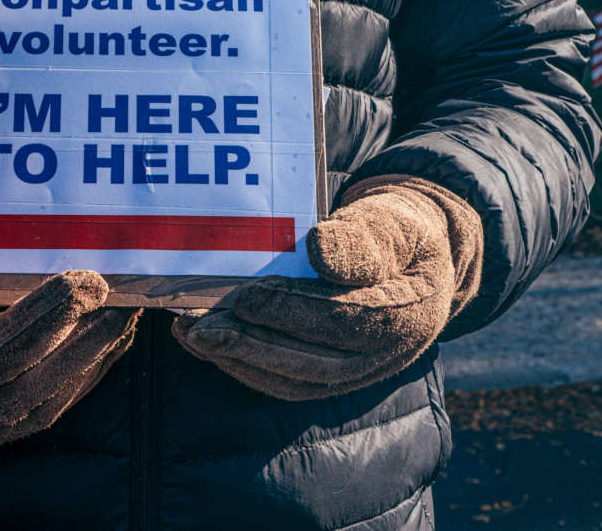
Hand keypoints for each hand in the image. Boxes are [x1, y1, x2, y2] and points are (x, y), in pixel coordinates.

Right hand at [0, 257, 139, 456]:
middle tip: (131, 293)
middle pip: (41, 379)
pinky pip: (52, 402)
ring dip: (98, 354)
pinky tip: (109, 338)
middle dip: (92, 336)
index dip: (47, 316)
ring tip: (131, 310)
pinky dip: (87, 371)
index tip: (87, 280)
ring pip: (54, 395)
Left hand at [172, 175, 481, 399]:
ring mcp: (359, 371)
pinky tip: (203, 343)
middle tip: (201, 328)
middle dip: (252, 346)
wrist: (410, 255)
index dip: (296, 311)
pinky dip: (242, 365)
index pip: (350, 320)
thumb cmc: (395, 230)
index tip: (248, 297)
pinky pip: (285, 381)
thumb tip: (319, 254)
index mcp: (410, 312)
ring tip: (192, 334)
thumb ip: (362, 237)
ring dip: (238, 360)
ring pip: (295, 380)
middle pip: (316, 363)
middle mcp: (386, 354)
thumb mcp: (391, 220)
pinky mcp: (331, 376)